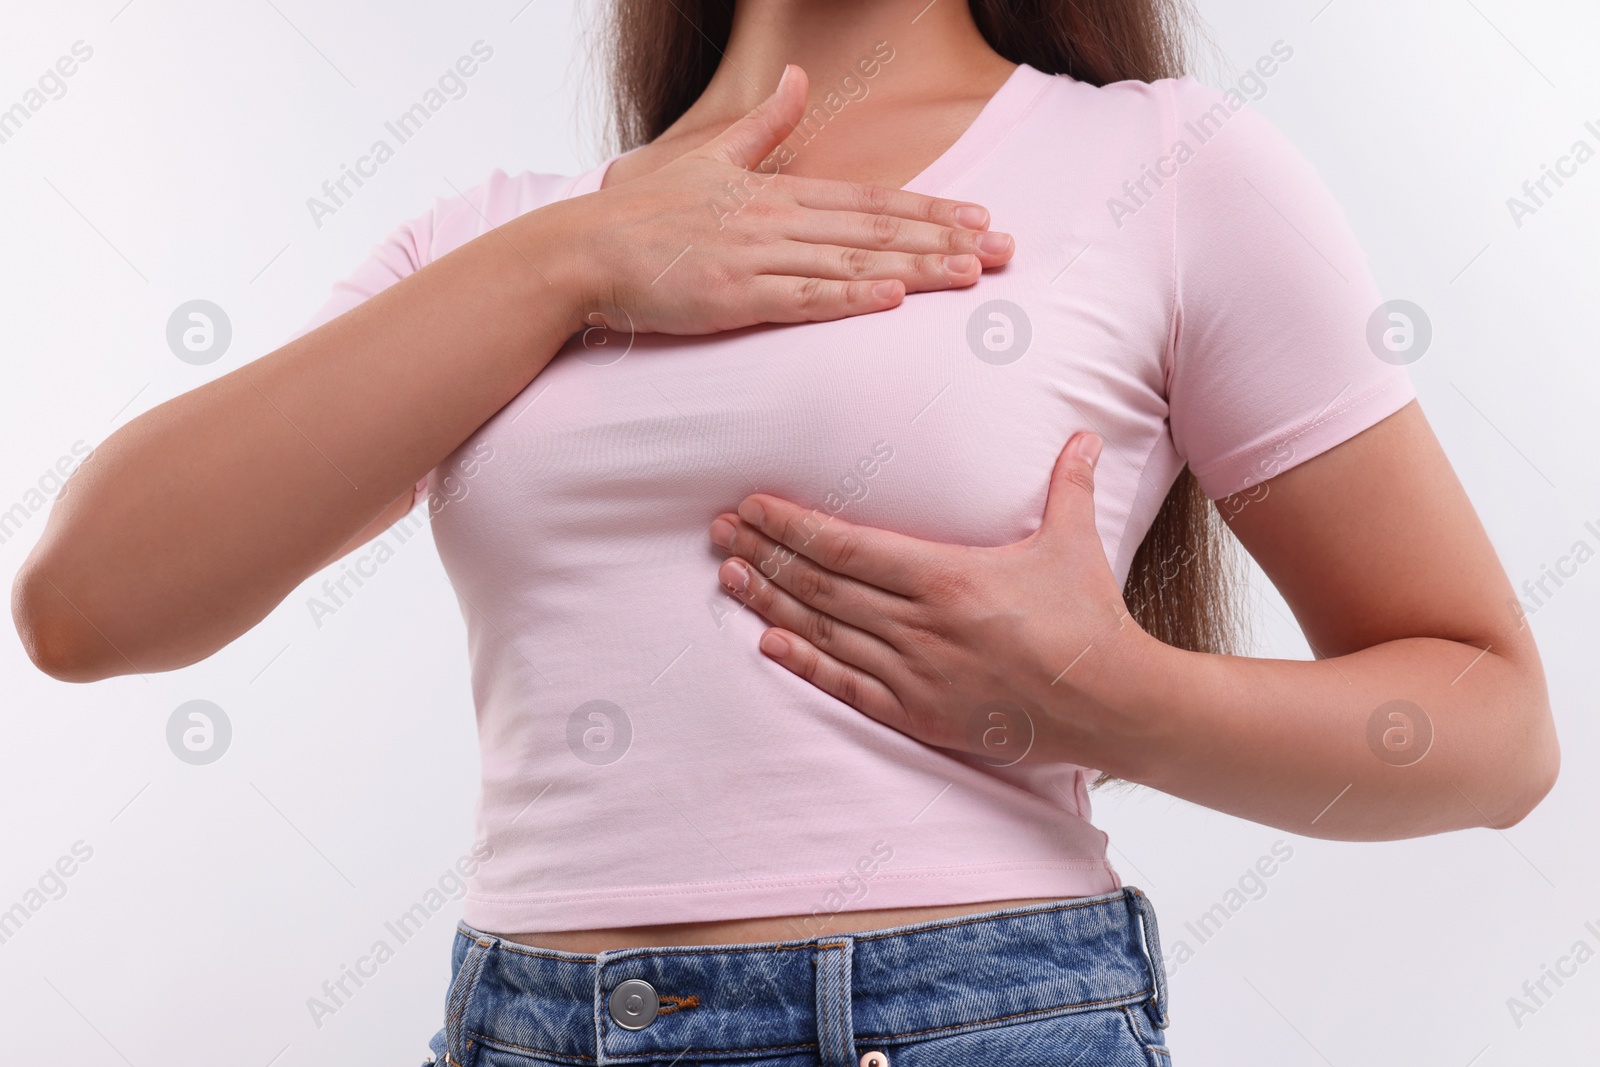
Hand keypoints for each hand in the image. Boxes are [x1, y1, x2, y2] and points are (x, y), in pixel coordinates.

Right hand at [549, 63, 1014, 335]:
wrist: (586, 250)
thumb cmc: (647, 213)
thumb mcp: (710, 159)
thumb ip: (762, 126)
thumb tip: (795, 77)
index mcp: (777, 194)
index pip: (871, 201)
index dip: (931, 210)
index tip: (982, 217)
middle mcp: (777, 221)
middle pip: (877, 229)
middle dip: (947, 240)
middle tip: (1006, 250)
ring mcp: (758, 258)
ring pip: (853, 262)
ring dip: (917, 268)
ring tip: (973, 273)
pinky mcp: (734, 297)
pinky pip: (803, 298)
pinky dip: (849, 297)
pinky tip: (893, 298)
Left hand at [707, 433, 1155, 767]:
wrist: (1113, 704)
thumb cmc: (1089, 620)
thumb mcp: (1074, 544)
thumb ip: (1067, 485)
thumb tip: (1084, 434)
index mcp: (948, 578)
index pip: (849, 547)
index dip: (794, 527)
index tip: (753, 507)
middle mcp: (922, 626)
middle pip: (824, 587)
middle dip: (767, 556)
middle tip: (721, 534)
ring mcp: (917, 674)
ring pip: (826, 634)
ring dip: (773, 604)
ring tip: (730, 578)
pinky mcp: (921, 715)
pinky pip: (849, 689)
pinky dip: (806, 665)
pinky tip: (769, 643)